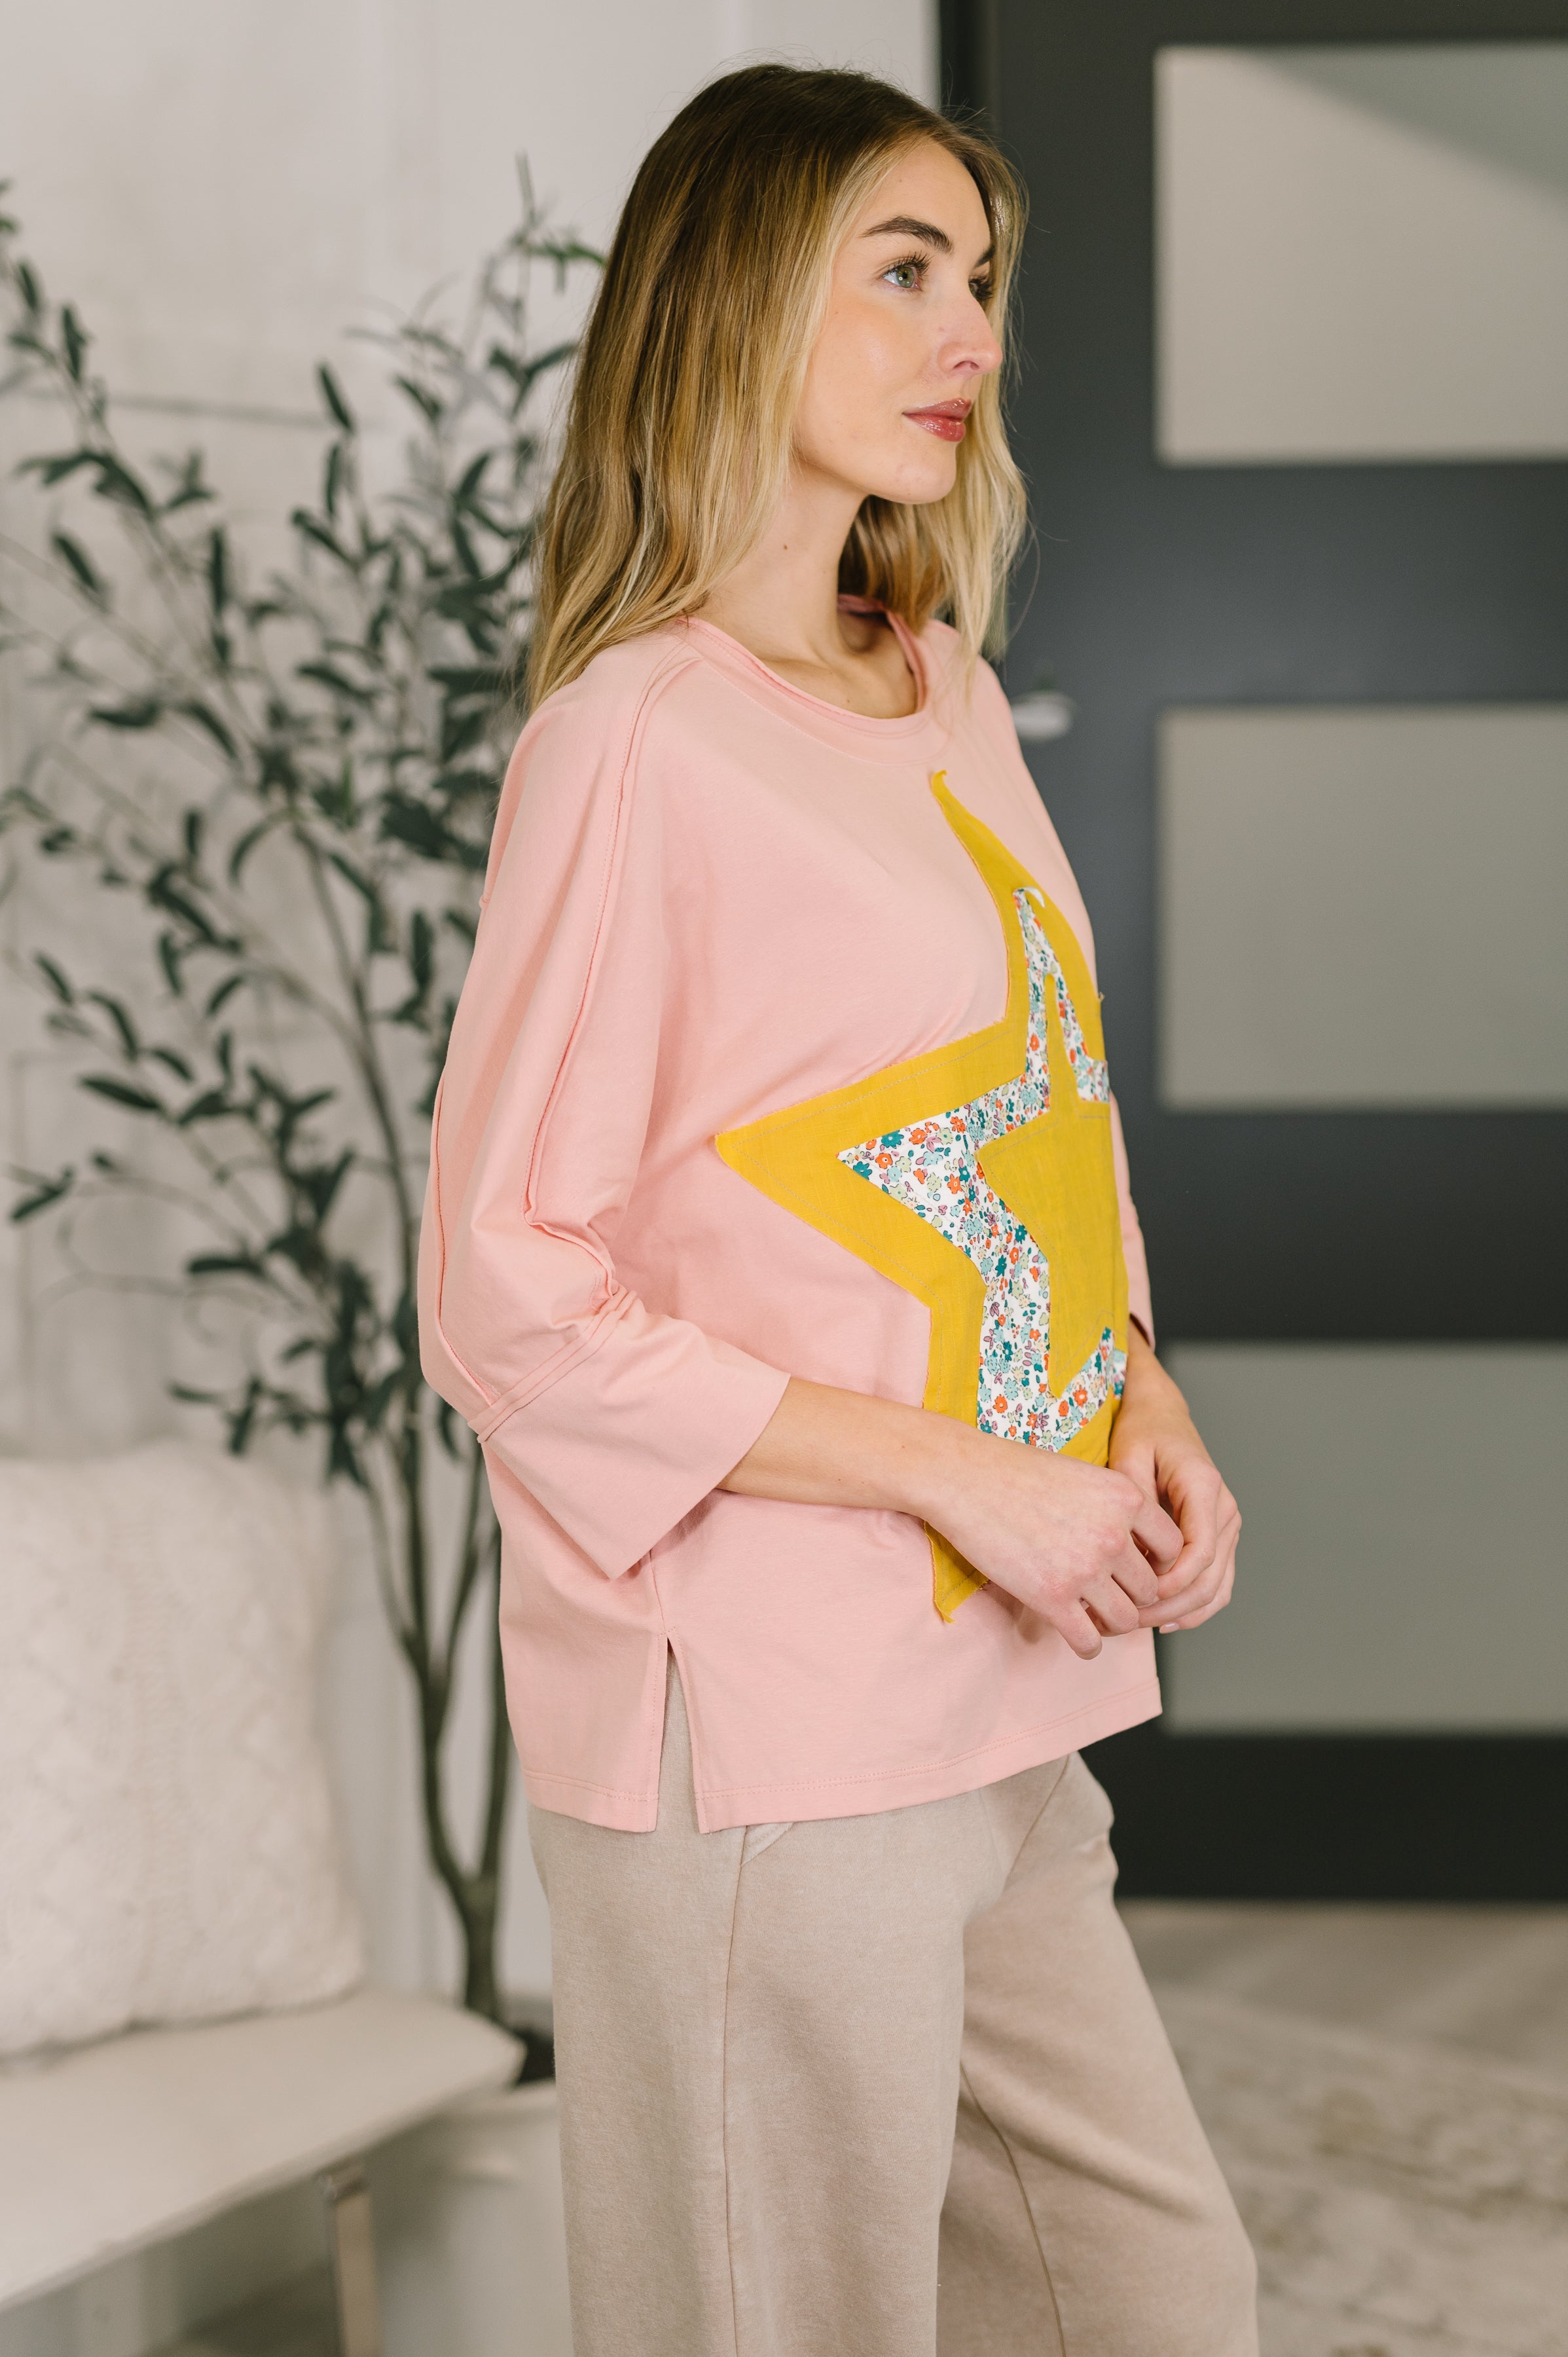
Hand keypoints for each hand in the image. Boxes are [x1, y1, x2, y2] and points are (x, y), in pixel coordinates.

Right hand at [922, 1433, 1183, 1660]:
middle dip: (1133, 1596)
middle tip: (1111, 1595)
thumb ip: (1117, 1509)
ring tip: (1095, 1615)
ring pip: (1127, 1619)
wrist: (965, 1478)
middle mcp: (1113, 1536)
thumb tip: (1136, 1549)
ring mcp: (1084, 1569)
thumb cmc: (1019, 1472)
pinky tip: (1077, 1634)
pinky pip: (1089, 1640)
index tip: (1137, 1567)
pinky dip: (1088, 1644)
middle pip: (1151, 1589)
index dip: (1158, 1563)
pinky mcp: (1052, 1598)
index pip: (1174, 1548)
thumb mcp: (1085, 1475)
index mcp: (1127, 1499)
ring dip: (1113, 1623)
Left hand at [1109, 1327, 1240, 1632]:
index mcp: (1204, 1488)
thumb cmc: (1142, 1432)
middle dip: (1169, 1607)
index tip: (1138, 1597)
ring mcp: (1227, 1526)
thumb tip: (1133, 1552)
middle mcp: (1224, 1510)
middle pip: (1209, 1578)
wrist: (1161, 1415)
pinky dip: (1194, 1607)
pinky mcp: (1220, 1537)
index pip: (1199, 1552)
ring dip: (1180, 1613)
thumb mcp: (1128, 1456)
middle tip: (1128, 1620)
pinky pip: (1217, 1583)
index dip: (1171, 1584)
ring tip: (1139, 1623)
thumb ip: (1133, 1504)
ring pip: (1216, 1588)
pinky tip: (1163, 1620)